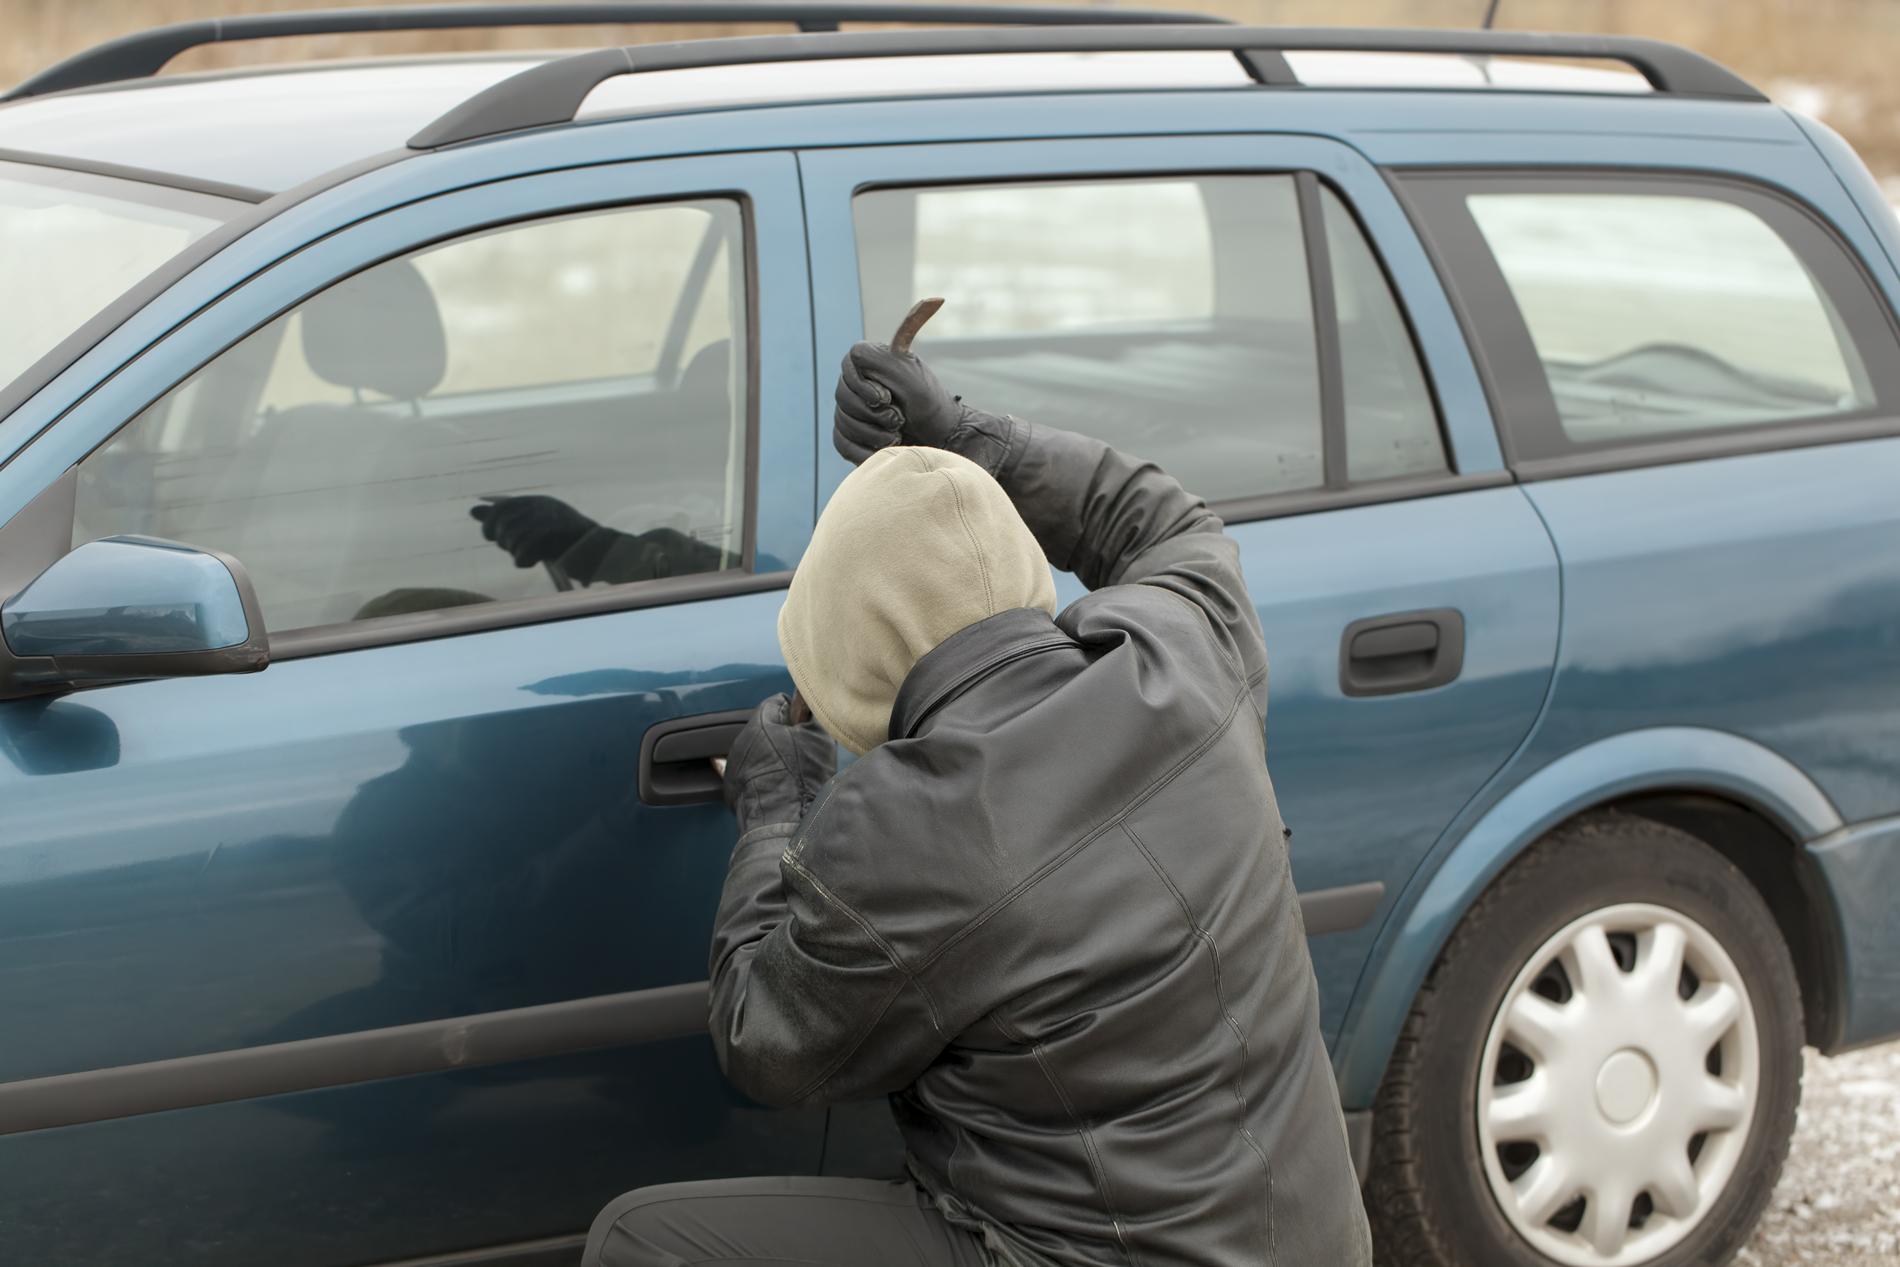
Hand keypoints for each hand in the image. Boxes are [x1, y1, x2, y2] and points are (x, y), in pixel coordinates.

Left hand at [470, 496, 596, 567]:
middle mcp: (541, 506)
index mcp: (536, 501)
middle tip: (518, 549)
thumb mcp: (533, 525)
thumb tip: (472, 510)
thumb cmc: (564, 542)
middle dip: (505, 542)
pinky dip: (524, 561)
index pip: (499, 509)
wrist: (598, 552)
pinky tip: (534, 561)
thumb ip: (504, 518)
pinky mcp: (551, 536)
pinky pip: (522, 553)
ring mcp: (547, 520)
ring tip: (529, 556)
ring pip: (512, 540)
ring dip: (517, 553)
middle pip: (503, 525)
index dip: (491, 526)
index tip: (494, 538)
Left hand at [721, 693, 836, 827]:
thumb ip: (812, 714)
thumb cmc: (800, 778)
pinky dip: (764, 776)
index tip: (805, 731)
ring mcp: (734, 764)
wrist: (782, 819)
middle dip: (784, 737)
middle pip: (767, 728)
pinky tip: (777, 787)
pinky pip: (751, 773)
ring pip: (759, 751)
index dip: (797, 716)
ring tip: (790, 775)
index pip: (779, 703)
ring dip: (773, 757)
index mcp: (760, 722)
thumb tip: (807, 708)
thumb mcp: (818, 737)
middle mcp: (741, 739)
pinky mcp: (733, 786)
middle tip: (801, 754)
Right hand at [833, 341, 964, 462]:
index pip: (848, 366)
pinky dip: (864, 451)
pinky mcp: (849, 436)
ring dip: (872, 434)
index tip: (888, 398)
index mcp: (869, 362)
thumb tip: (855, 353)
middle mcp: (855, 384)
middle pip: (842, 397)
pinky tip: (884, 450)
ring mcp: (850, 411)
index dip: (864, 386)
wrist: (940, 436)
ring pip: (843, 422)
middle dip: (873, 414)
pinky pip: (843, 445)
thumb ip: (882, 359)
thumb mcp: (910, 375)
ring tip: (896, 436)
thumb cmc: (928, 402)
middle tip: (899, 420)